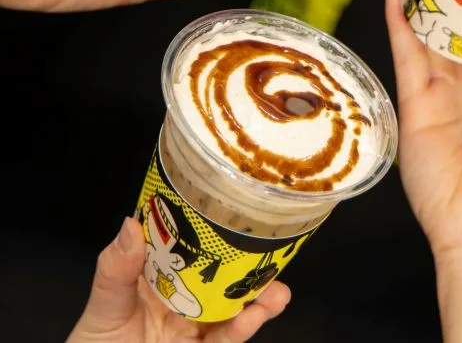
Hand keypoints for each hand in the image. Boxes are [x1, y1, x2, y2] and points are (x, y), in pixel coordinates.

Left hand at [68, 217, 289, 342]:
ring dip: (259, 299)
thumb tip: (131, 223)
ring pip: (234, 307)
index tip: (243, 213)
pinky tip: (255, 316)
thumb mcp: (102, 306)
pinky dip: (242, 328)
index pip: (194, 244)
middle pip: (223, 275)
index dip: (220, 229)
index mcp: (161, 273)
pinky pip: (225, 339)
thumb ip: (115, 270)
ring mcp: (194, 325)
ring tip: (278, 293)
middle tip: (275, 254)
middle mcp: (184, 295)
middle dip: (252, 265)